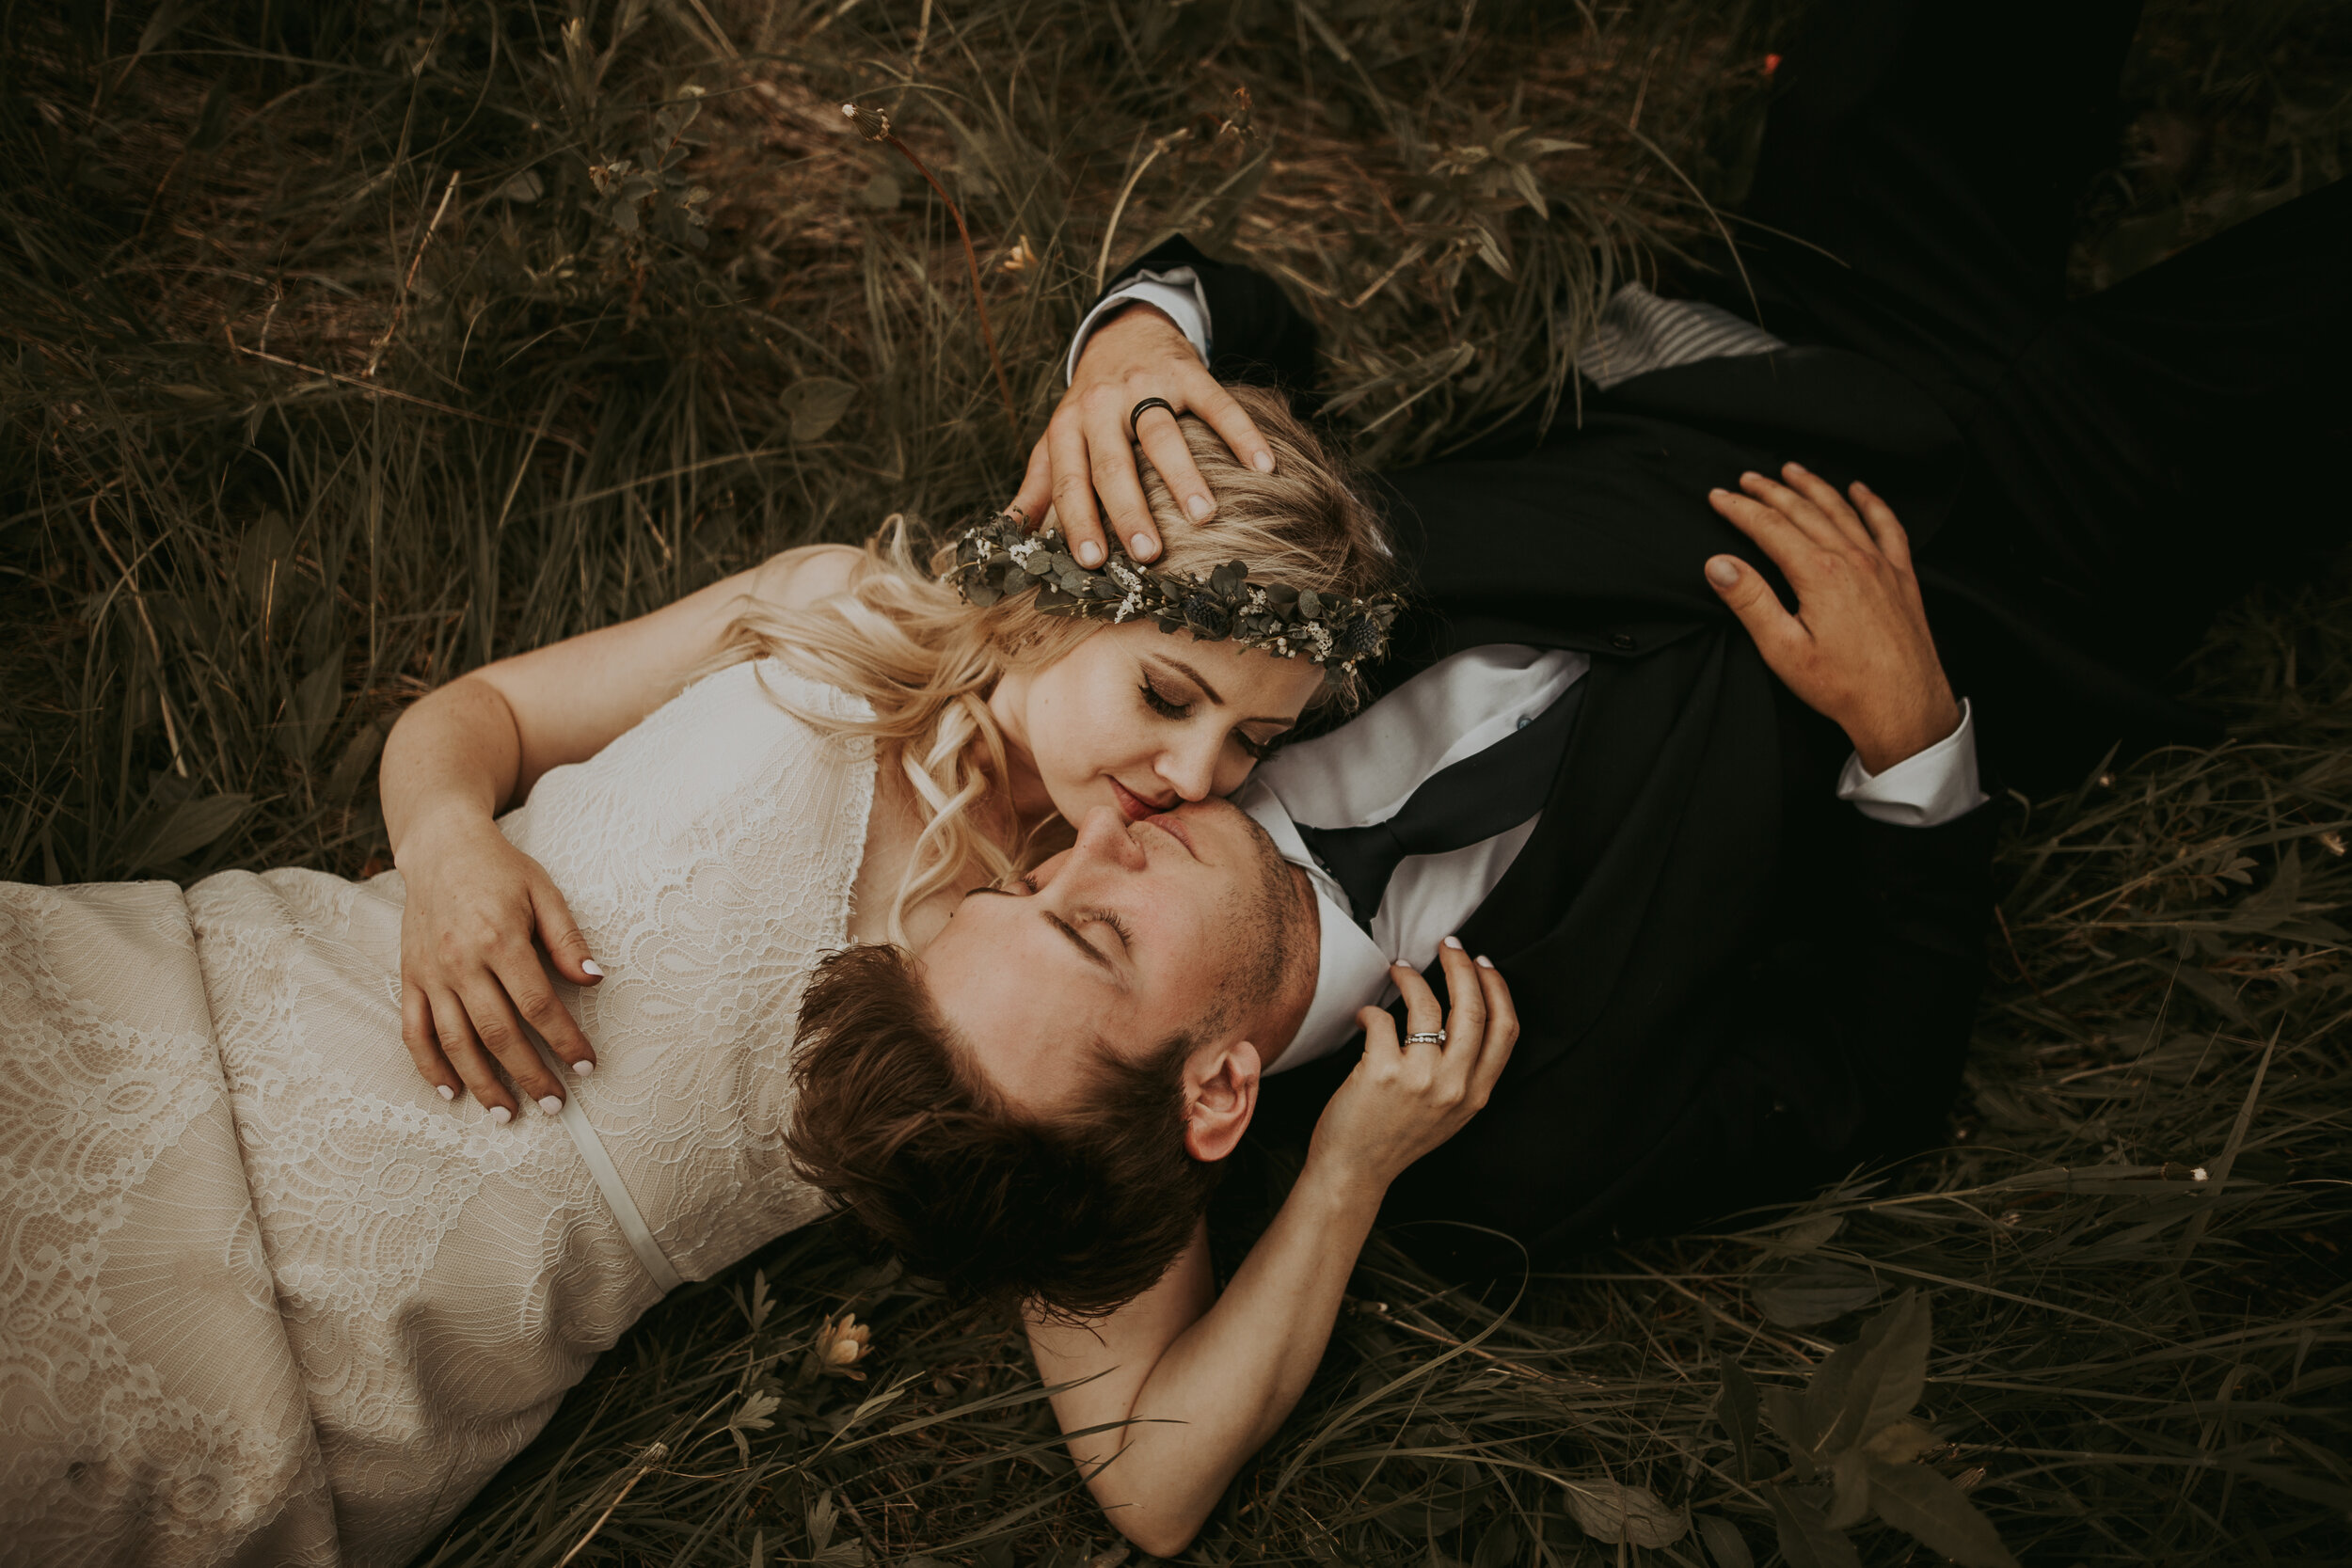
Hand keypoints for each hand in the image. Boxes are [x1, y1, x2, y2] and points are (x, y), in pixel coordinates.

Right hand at [396, 809, 600, 1118]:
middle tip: (554, 1105)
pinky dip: (430, 1066)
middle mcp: (461, 962)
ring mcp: (430, 973)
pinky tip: (452, 1091)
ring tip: (506, 1114)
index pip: (538, 1005)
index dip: (564, 1040)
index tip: (585, 1066)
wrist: (441, 847)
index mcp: (500, 940)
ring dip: (481, 1083)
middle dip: (528, 1074)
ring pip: (454, 1041)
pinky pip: (414, 1031)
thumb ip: (568, 941)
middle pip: (497, 1033)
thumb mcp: (545, 893)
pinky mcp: (410, 977)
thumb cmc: (501, 870)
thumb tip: (596, 981)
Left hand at [1007, 302, 1273, 568]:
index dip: (1079, 521)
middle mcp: (1101, 404)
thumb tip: (1008, 535)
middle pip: (1113, 462)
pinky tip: (1263, 466)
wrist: (1124, 333)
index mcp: (1067, 427)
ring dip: (1184, 475)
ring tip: (1203, 517)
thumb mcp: (1058, 441)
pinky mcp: (1186, 371)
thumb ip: (1037, 488)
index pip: (1070, 481)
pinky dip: (1241, 434)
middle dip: (1130, 510)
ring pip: (1162, 433)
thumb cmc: (1091, 407)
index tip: (1093, 562)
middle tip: (1149, 553)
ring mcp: (1145, 385)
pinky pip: (1216, 404)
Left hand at [1307, 941, 1517, 1195]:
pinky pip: (1382, 1019)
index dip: (1497, 988)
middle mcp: (1455, 1086)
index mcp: (1477, 1094)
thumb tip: (1464, 1013)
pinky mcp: (1382, 1073)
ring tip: (1398, 969)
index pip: (1505, 1029)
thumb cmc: (1396, 1137)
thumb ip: (1464, 1072)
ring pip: (1428, 1005)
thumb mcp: (1450, 1113)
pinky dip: (1370, 1010)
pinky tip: (1364, 1016)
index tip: (1483, 963)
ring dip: (1412, 977)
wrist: (1354, 1172)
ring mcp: (1420, 1079)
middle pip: (1474, 1008)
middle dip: (1462, 966)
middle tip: (1447, 945)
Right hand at [1705, 463, 1962, 772]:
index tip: (1718, 496)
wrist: (1903, 707)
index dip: (1739, 509)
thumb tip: (1719, 565)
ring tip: (1792, 471)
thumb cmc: (1842, 685)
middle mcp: (1851, 559)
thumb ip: (1750, 601)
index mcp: (1818, 573)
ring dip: (1814, 487)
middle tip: (1746, 478)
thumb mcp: (1783, 649)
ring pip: (1842, 510)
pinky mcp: (1902, 577)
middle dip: (1770, 491)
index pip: (1769, 527)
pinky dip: (1872, 503)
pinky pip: (1888, 526)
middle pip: (1803, 511)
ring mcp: (1881, 564)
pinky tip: (1862, 490)